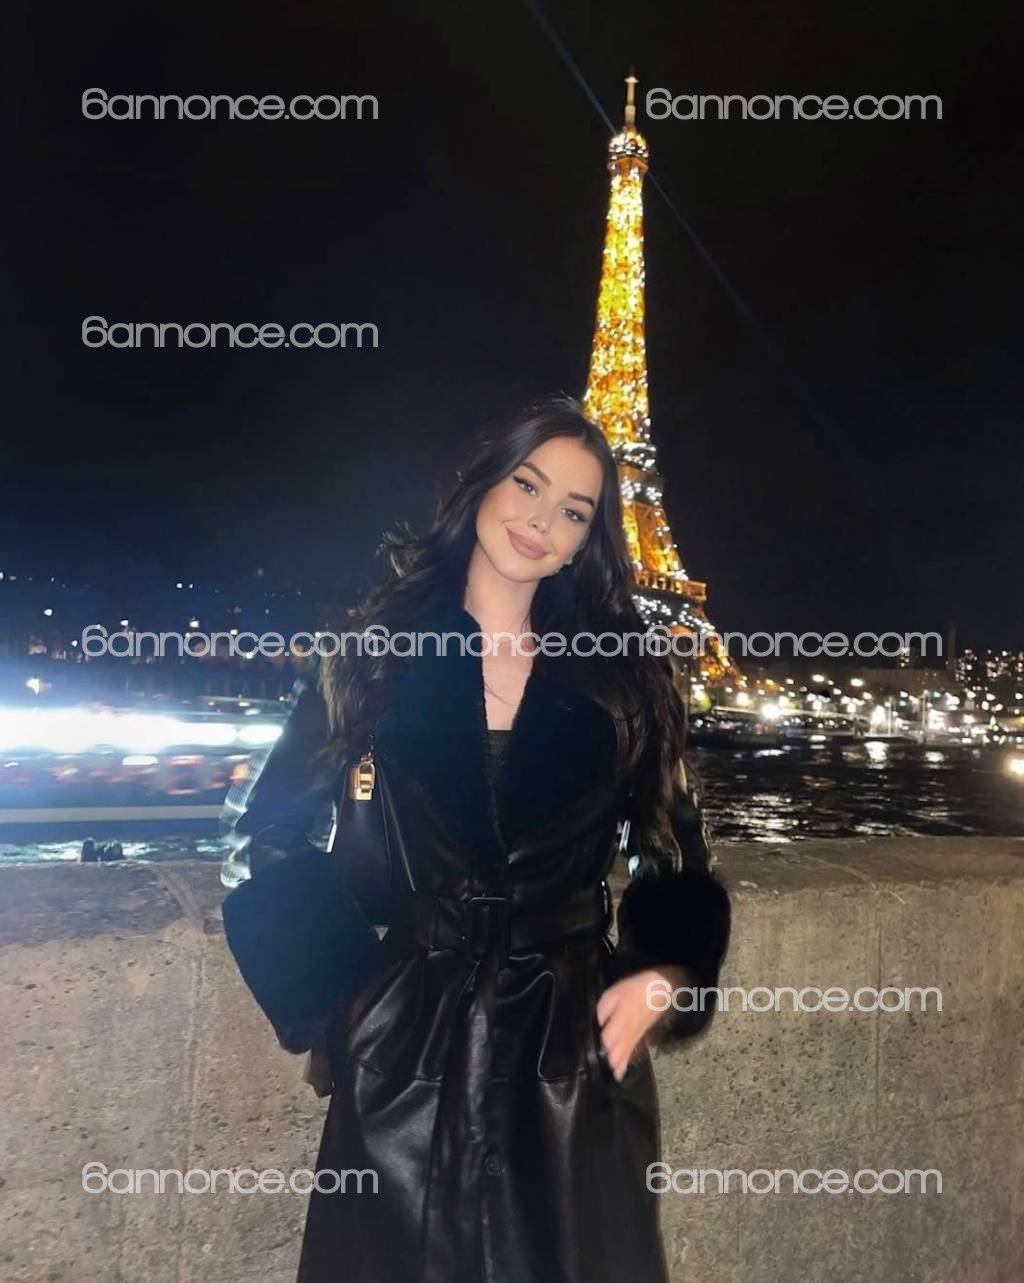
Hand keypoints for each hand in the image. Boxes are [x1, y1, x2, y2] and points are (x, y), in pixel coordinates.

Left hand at [595, 964, 694, 1080]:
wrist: (659, 990)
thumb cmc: (634, 989)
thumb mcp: (613, 993)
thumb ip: (603, 1009)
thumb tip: (598, 1023)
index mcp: (622, 1019)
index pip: (609, 1039)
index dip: (601, 1047)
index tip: (593, 1052)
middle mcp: (629, 1031)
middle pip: (618, 1051)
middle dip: (610, 1061)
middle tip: (601, 1069)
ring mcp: (636, 1035)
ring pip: (626, 1054)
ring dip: (618, 1066)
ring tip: (611, 1076)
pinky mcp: (640, 1037)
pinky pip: (631, 1052)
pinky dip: (625, 1063)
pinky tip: (620, 1072)